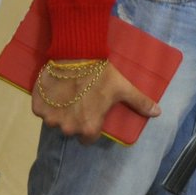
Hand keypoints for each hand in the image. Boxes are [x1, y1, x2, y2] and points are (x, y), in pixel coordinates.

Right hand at [31, 60, 158, 143]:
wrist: (75, 55)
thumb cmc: (101, 74)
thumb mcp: (123, 88)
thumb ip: (140, 102)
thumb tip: (158, 113)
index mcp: (89, 128)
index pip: (89, 138)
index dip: (91, 127)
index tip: (91, 115)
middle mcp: (68, 128)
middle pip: (71, 130)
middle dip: (75, 119)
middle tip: (80, 102)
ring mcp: (50, 118)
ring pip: (55, 121)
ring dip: (60, 112)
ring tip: (67, 95)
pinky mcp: (38, 107)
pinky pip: (41, 110)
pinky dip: (46, 103)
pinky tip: (55, 92)